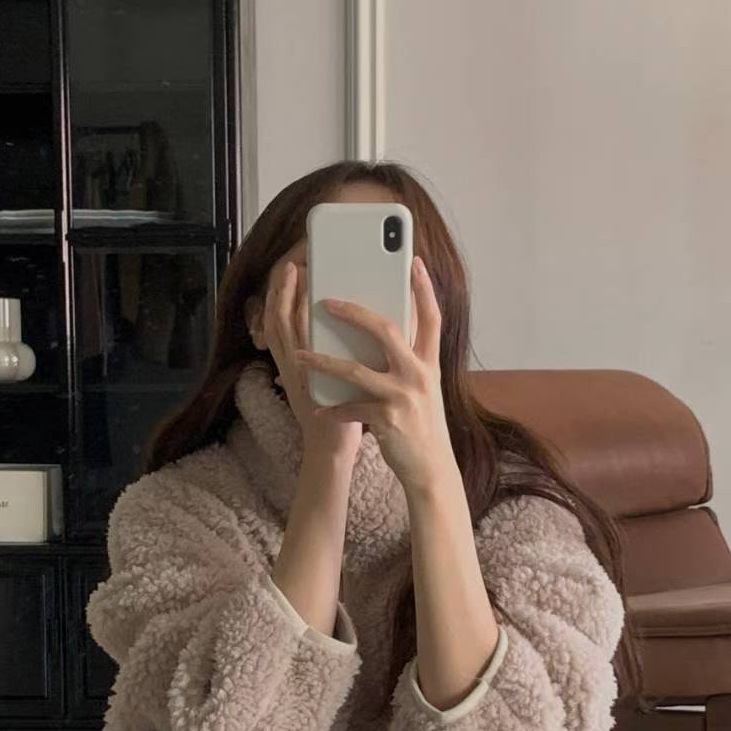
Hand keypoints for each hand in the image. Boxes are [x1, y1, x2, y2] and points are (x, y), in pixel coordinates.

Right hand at [261, 260, 362, 464]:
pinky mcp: (304, 382)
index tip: (291, 271)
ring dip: (286, 297)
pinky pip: (297, 346)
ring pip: (282, 327)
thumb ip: (333, 356)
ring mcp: (295, 373)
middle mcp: (289, 365)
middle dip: (281, 288)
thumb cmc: (339, 417)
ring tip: (296, 272)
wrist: (332, 450)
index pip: (282, 322)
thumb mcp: (332, 381)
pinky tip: (312, 303)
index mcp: (296, 363)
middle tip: (291, 262)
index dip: (283, 295)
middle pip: (276, 318)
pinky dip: (299, 321)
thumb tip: (355, 328)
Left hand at [294, 256, 456, 492]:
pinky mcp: (387, 419)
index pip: (431, 318)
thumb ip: (409, 361)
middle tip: (328, 301)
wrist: (430, 467)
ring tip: (299, 355)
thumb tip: (385, 334)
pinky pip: (350, 408)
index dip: (424, 289)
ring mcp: (403, 396)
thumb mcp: (424, 388)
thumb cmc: (422, 425)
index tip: (412, 262)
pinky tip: (318, 410)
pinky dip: (332, 410)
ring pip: (356, 370)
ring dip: (323, 361)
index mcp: (429, 363)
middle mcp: (418, 374)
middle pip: (387, 330)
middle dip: (354, 313)